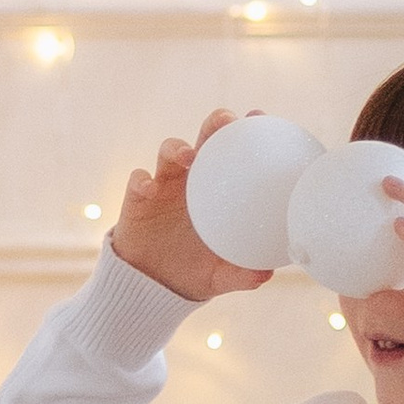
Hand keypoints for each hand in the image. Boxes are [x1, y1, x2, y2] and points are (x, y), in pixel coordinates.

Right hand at [111, 111, 274, 304]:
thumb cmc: (194, 271)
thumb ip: (243, 274)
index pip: (235, 152)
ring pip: (169, 151)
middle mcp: (193, 179)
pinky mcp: (137, 199)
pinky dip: (142, 181)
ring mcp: (164, 185)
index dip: (247, 131)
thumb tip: (266, 274)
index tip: (259, 116)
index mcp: (219, 189)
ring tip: (187, 156)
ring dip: (177, 148)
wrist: (153, 287)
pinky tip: (149, 188)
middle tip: (227, 121)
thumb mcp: (222, 275)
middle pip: (205, 140)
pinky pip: (138, 181)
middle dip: (216, 124)